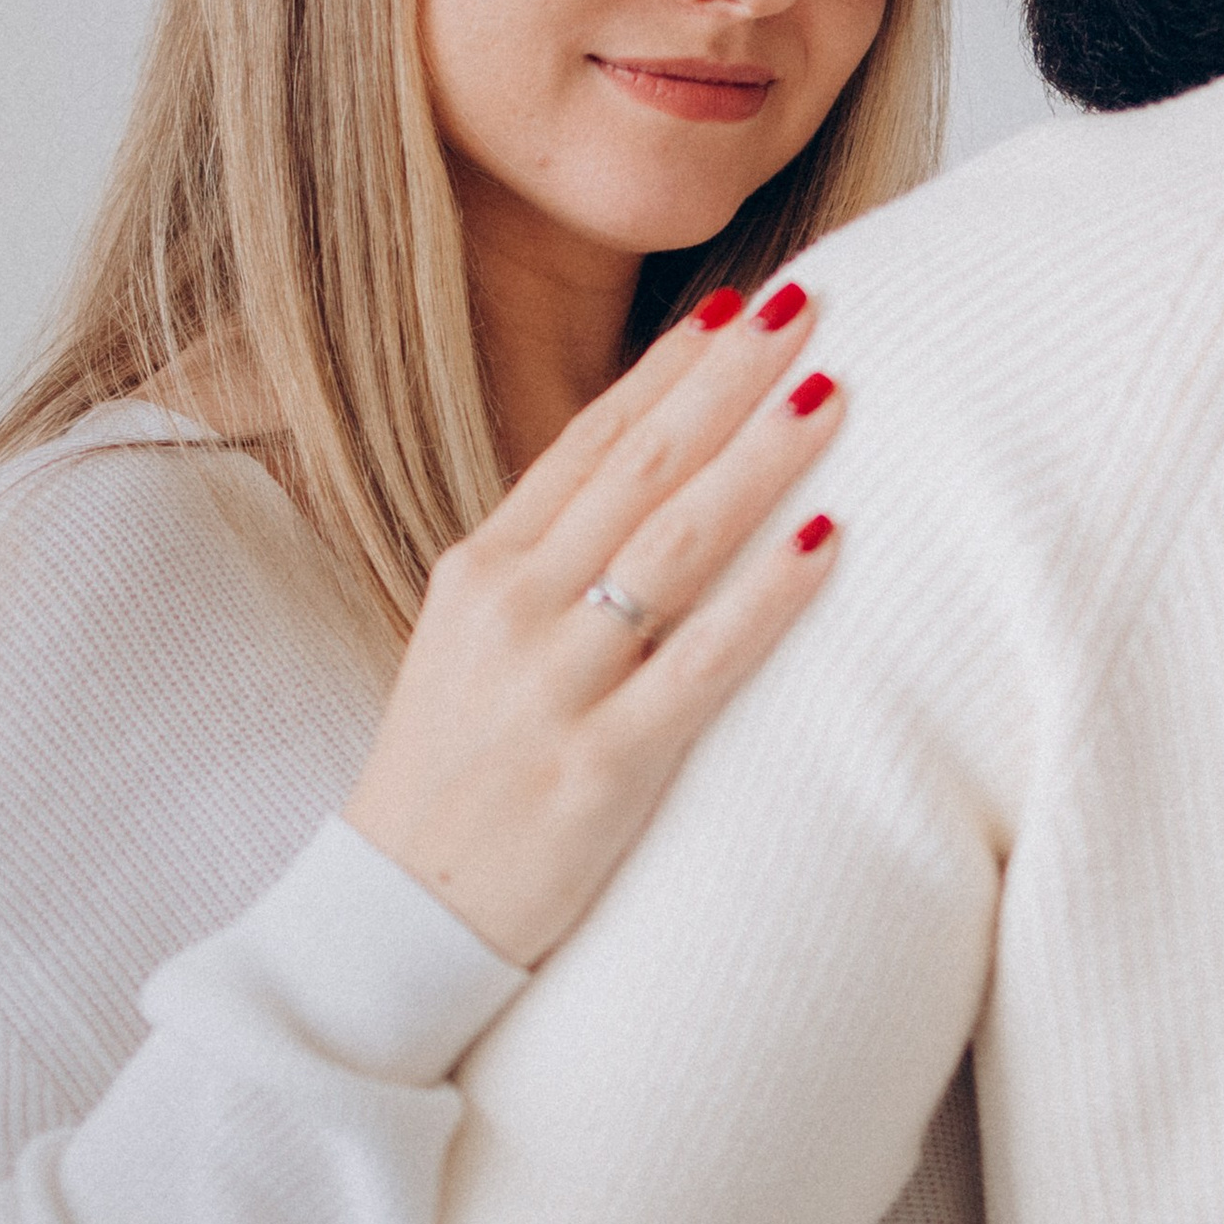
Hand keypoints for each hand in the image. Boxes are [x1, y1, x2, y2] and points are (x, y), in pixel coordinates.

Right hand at [343, 286, 842, 971]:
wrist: (392, 919)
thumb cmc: (451, 777)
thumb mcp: (471, 646)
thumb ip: (547, 568)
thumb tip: (648, 490)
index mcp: (479, 570)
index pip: (589, 442)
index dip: (669, 370)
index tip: (734, 306)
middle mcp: (514, 609)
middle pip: (641, 467)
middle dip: (728, 380)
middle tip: (805, 305)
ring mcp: (555, 685)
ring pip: (677, 544)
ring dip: (760, 459)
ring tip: (831, 393)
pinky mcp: (601, 766)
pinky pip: (703, 663)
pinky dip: (768, 596)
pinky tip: (828, 539)